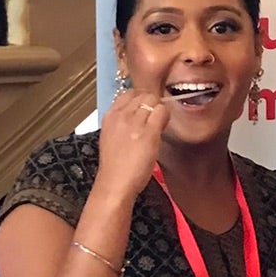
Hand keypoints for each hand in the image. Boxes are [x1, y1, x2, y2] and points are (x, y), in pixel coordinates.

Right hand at [90, 87, 169, 209]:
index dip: (141, 100)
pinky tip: (162, 128)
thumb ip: (124, 122)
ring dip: (159, 110)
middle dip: (152, 104)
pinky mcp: (148, 132)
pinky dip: (165, 117)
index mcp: (110, 116)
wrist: (115, 182)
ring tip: (158, 125)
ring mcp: (134, 123)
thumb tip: (141, 115)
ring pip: (154, 100)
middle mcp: (121, 115)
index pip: (129, 93)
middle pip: (143, 94)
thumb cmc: (115, 165)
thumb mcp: (112, 136)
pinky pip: (162, 112)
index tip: (146, 111)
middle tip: (154, 119)